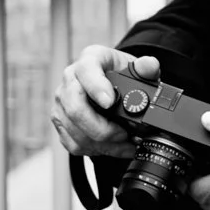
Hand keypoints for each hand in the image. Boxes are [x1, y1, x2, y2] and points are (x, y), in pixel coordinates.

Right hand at [51, 45, 160, 159]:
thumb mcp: (139, 68)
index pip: (87, 70)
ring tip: (124, 144)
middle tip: (123, 134)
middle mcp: (70, 78)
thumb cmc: (124, 74)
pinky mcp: (60, 121)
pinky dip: (95, 150)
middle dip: (101, 128)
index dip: (96, 88)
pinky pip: (73, 143)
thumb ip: (147, 66)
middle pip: (75, 107)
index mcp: (90, 59)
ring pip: (74, 130)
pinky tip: (112, 148)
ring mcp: (62, 101)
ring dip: (101, 144)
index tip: (110, 103)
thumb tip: (149, 65)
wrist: (114, 84)